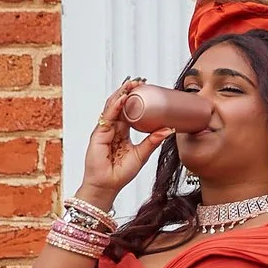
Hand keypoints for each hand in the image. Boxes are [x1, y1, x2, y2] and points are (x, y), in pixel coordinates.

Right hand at [79, 78, 170, 204]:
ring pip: (112, 107)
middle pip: (119, 105)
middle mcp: (112, 128)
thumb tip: (169, 129)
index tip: (145, 88)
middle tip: (139, 81)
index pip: (128, 110)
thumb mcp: (142, 154)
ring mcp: (104, 130)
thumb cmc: (121, 173)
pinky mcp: (98, 134)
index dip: (135, 99)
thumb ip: (153, 141)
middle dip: (127, 91)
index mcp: (122, 132)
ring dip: (121, 94)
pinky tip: (122, 99)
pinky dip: (115, 107)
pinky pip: (107, 117)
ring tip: (131, 84)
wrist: (108, 186)